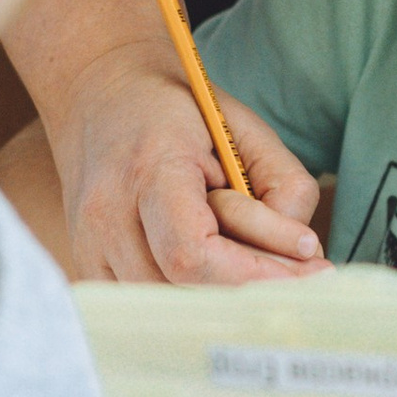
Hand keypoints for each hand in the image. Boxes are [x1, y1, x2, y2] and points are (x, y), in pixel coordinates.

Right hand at [53, 44, 323, 286]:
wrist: (100, 93)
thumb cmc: (179, 109)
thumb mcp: (245, 128)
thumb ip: (284, 185)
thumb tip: (304, 254)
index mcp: (148, 168)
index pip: (192, 253)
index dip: (254, 274)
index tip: (309, 272)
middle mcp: (106, 214)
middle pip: (183, 287)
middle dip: (249, 289)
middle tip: (304, 278)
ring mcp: (89, 245)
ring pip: (166, 303)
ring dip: (218, 293)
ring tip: (249, 258)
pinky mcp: (87, 263)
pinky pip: (146, 302)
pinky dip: (188, 295)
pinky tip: (215, 269)